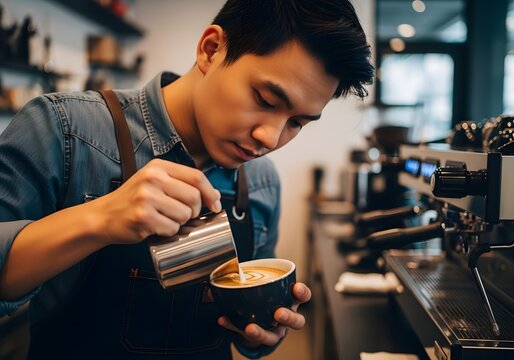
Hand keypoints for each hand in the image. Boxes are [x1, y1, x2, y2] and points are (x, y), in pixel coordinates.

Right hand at [86, 158, 221, 244]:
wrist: (103, 216)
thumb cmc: (134, 201)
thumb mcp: (155, 182)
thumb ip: (182, 184)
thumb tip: (215, 196)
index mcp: (158, 167)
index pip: (196, 176)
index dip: (211, 192)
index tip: (215, 204)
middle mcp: (152, 178)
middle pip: (194, 197)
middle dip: (195, 211)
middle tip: (184, 215)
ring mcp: (146, 198)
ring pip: (185, 214)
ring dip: (180, 222)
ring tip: (164, 219)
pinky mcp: (143, 217)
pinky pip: (172, 228)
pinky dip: (168, 232)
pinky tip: (156, 227)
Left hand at [218, 282, 311, 347]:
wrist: (260, 315)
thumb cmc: (267, 295)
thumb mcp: (268, 283)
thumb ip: (257, 273)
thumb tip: (232, 264)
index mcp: (292, 300)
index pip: (304, 296)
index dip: (302, 292)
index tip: (296, 287)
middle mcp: (287, 317)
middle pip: (296, 321)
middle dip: (288, 317)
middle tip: (278, 313)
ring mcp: (274, 330)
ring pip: (273, 337)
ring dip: (262, 332)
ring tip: (251, 327)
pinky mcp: (257, 337)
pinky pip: (244, 334)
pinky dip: (233, 326)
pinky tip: (224, 319)